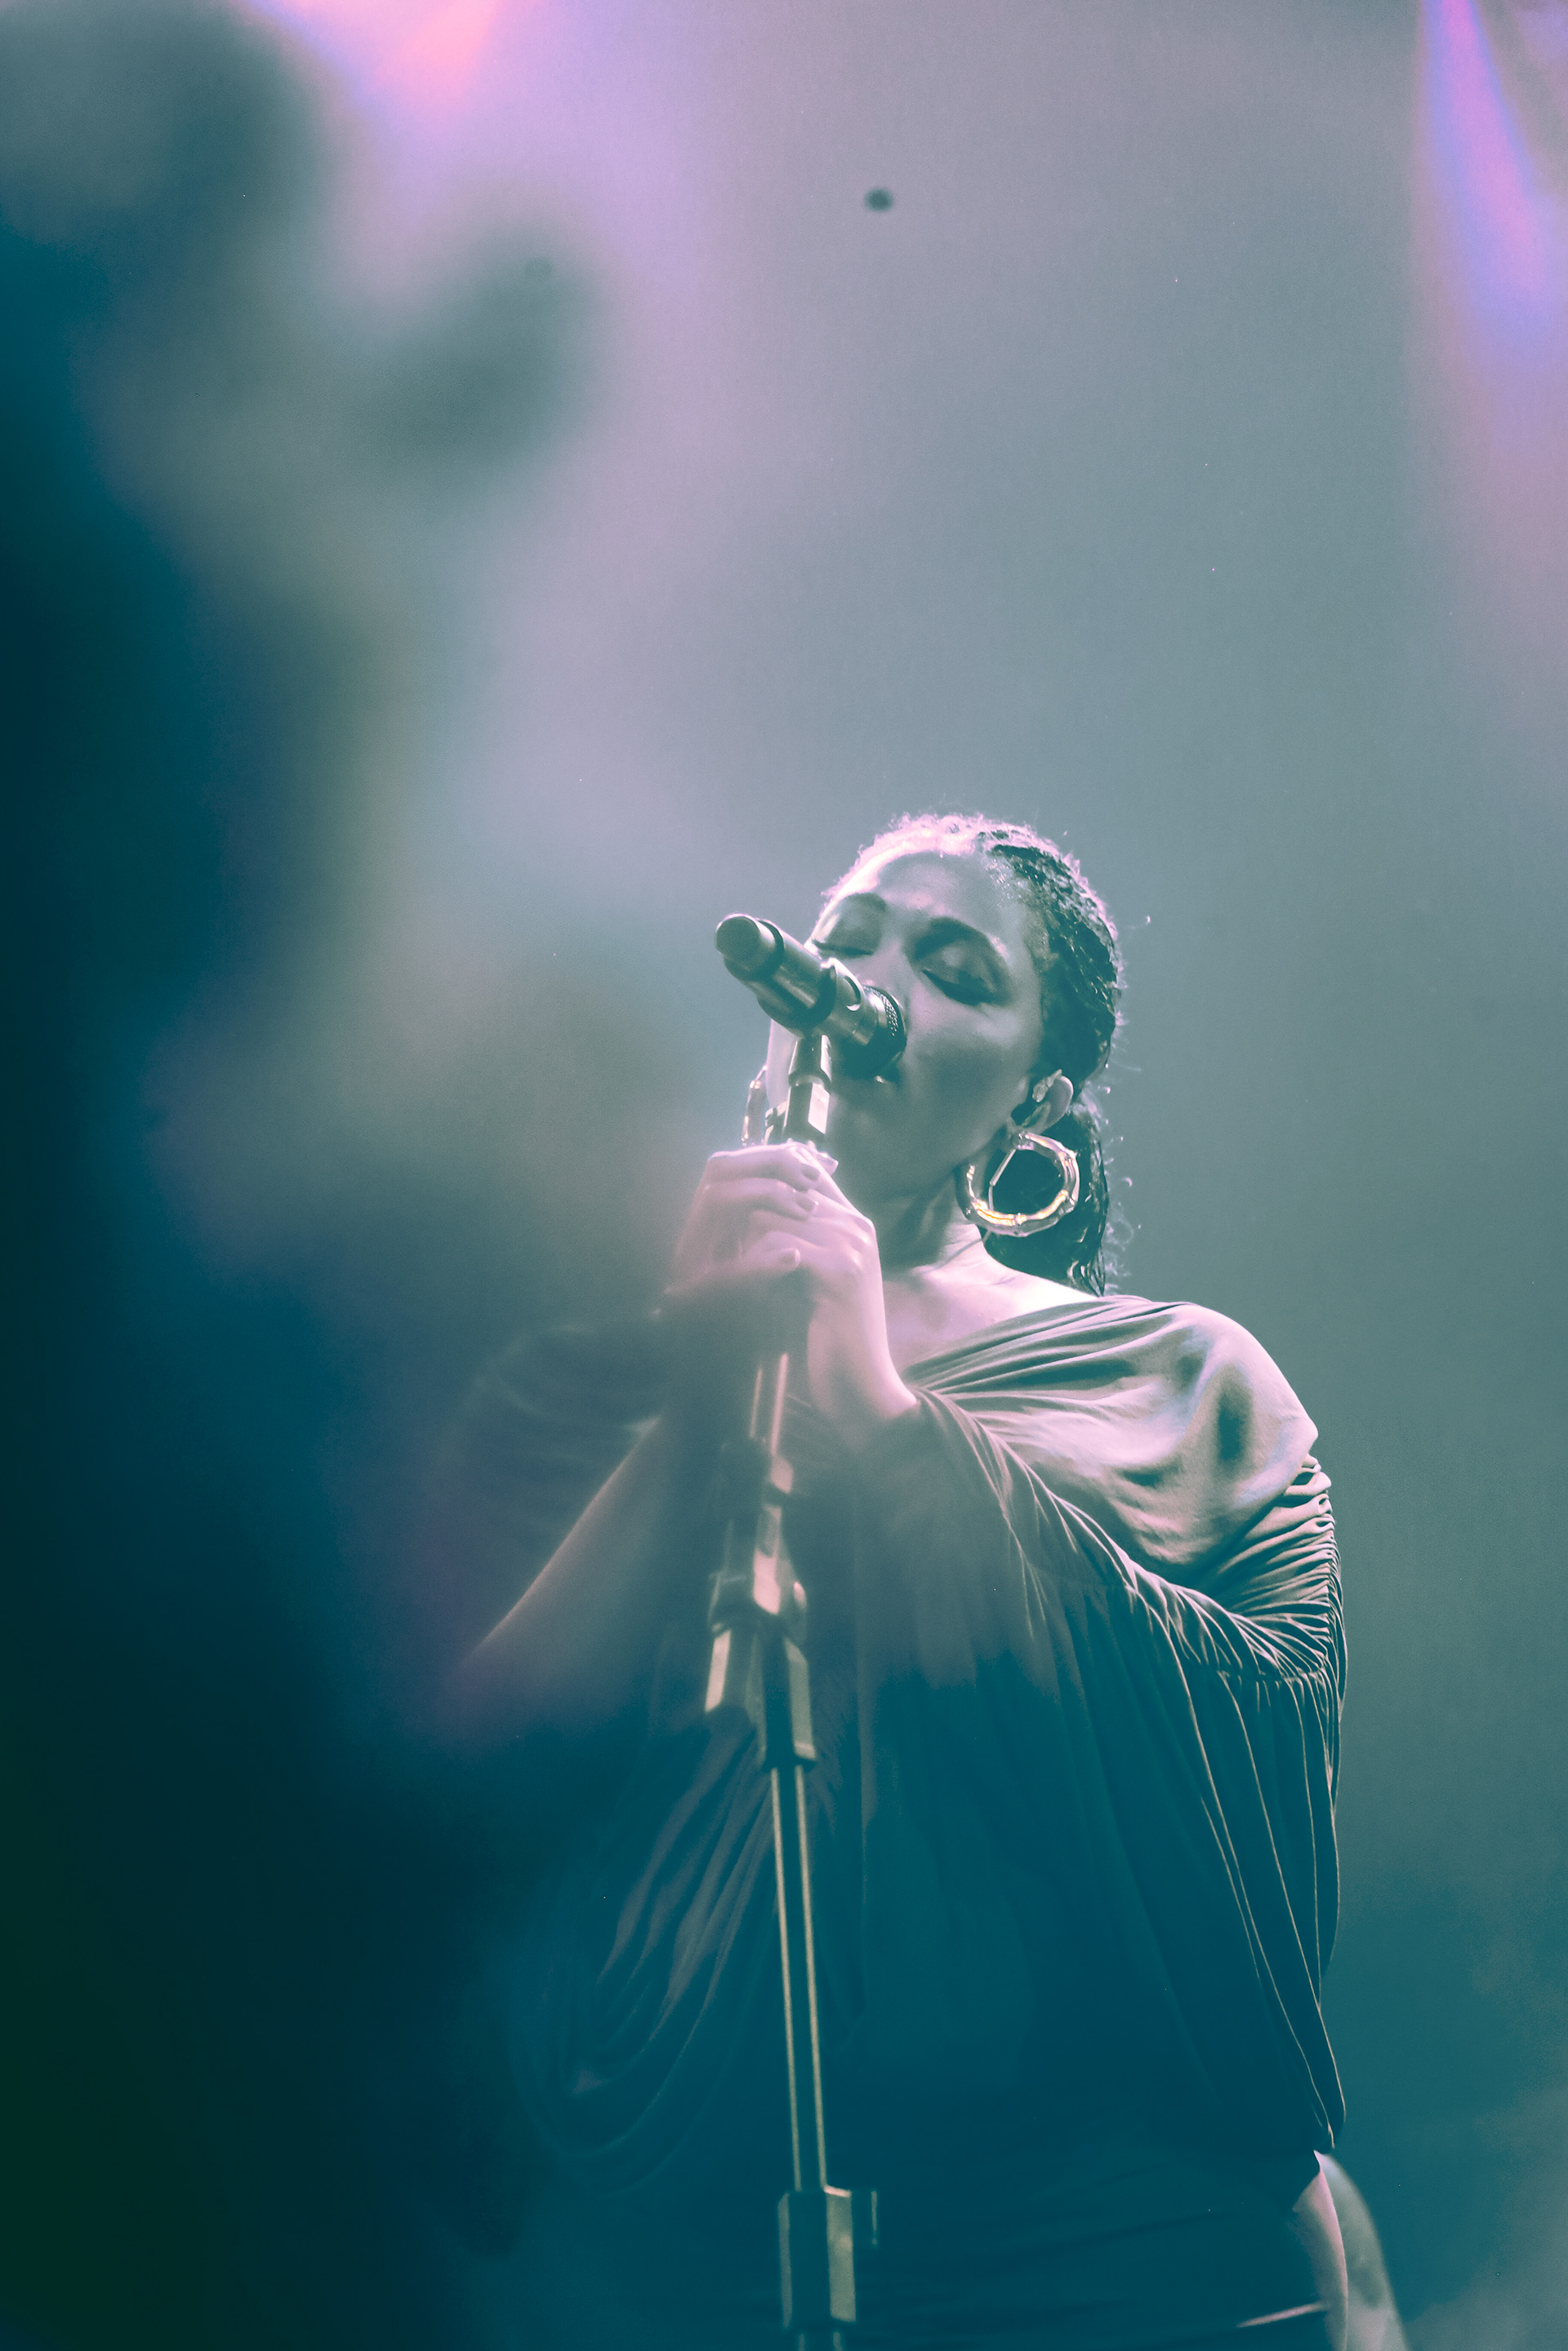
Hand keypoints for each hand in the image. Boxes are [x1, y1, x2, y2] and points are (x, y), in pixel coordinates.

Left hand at [665, 1142, 916, 1449]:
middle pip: (777, 1186)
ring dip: (741, 1247)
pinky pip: (777, 1243)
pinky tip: (745, 1296)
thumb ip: (786, 1246)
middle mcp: (856, 1223)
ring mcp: (852, 1242)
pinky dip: (750, 1267)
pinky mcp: (842, 1268)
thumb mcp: (800, 1284)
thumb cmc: (826, 1343)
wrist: (860, 1391)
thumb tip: (742, 1216)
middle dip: (738, 1223)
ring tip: (735, 1282)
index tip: (726, 1230)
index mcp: (850, 1222)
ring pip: (769, 1212)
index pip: (798, 1171)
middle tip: (720, 1262)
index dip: (756, 1191)